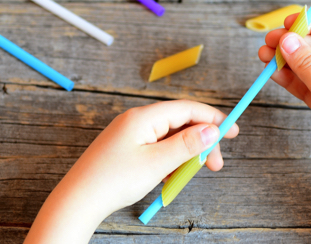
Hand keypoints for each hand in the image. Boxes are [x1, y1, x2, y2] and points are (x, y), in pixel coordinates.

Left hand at [24, 100, 238, 243]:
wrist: (77, 202)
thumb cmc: (113, 181)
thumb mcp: (157, 163)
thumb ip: (187, 145)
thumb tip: (212, 130)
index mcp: (143, 117)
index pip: (187, 108)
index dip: (213, 118)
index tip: (233, 132)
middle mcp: (136, 121)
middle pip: (180, 123)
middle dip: (201, 143)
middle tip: (216, 165)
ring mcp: (130, 135)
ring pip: (169, 138)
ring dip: (185, 154)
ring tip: (188, 175)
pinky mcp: (126, 150)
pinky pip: (157, 148)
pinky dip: (170, 160)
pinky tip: (171, 177)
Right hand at [259, 13, 310, 242]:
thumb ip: (307, 62)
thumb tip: (288, 40)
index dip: (310, 24)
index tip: (285, 23)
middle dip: (293, 44)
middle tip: (268, 42)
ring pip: (310, 66)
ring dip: (288, 61)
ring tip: (263, 57)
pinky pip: (307, 84)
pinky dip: (291, 79)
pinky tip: (273, 74)